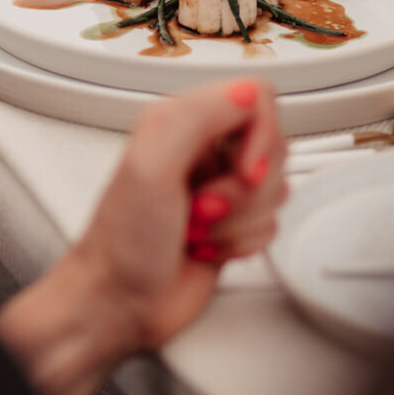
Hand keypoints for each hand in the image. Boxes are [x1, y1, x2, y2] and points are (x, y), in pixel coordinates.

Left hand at [0, 79, 286, 394]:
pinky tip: (206, 247)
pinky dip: (240, 243)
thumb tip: (247, 91)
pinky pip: (270, 224)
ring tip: (197, 229)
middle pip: (275, 148)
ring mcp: (222, 189)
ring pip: (275, 191)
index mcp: (183, 120)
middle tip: (203, 207)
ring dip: (238, 222)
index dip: (263, 137)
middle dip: (244, 191)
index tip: (244, 170)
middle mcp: (205, 150)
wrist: (118, 303)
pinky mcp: (234, 224)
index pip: (258, 98)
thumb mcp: (150, 167)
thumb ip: (197, 117)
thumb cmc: (121, 243)